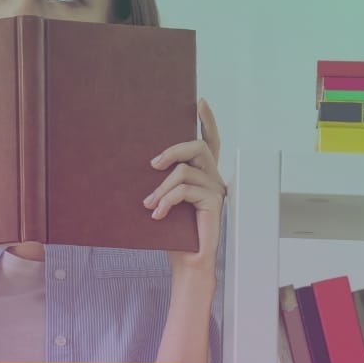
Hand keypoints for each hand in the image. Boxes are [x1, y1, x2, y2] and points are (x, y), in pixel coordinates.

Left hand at [144, 97, 226, 270]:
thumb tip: (146, 163)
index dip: (207, 121)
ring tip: (149, 204)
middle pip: (198, 147)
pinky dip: (166, 201)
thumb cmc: (173, 232)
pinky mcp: (214, 202)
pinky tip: (156, 214)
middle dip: (173, 150)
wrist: (186, 261)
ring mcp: (216, 190)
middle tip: (153, 164)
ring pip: (185, 171)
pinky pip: (185, 190)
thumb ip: (164, 180)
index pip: (210, 141)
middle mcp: (213, 179)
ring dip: (161, 188)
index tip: (200, 101)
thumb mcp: (164, 199)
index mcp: (203, 175)